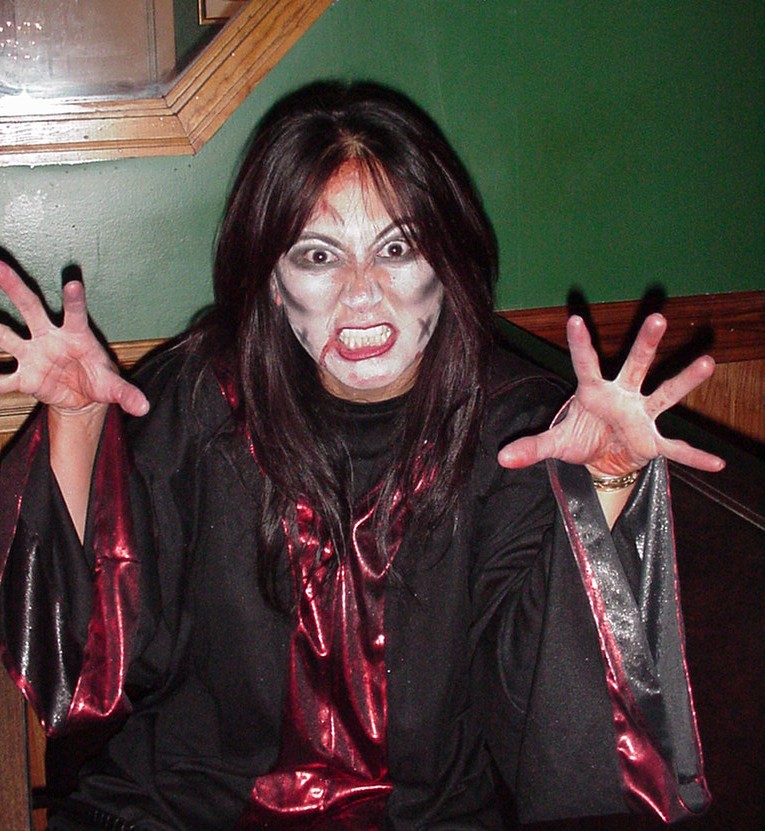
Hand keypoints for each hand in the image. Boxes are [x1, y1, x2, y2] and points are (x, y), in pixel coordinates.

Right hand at [0, 262, 148, 416]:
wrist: (83, 398)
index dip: (74, 299)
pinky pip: (4, 379)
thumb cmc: (99, 380)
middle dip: (15, 287)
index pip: (75, 313)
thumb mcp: (114, 387)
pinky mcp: (24, 377)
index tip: (73, 283)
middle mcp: (50, 338)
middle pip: (30, 307)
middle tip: (1, 266)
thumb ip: (126, 394)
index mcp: (77, 335)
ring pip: (7, 335)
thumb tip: (144, 408)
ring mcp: (33, 354)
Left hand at [498, 314, 724, 474]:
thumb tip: (501, 458)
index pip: (585, 363)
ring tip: (707, 363)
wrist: (602, 461)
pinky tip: (717, 463)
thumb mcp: (554, 443)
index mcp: (593, 392)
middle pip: (635, 365)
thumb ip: (531, 447)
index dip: (580, 343)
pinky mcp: (652, 440)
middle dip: (645, 343)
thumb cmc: (581, 439)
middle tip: (658, 317)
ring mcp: (641, 415)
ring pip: (664, 393)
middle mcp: (621, 396)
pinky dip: (694, 456)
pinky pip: (676, 448)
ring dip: (684, 380)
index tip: (574, 318)